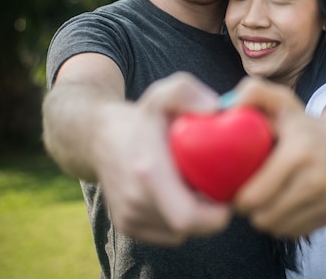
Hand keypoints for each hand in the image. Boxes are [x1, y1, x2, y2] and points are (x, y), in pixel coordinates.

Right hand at [92, 72, 231, 244]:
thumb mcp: (163, 94)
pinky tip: (178, 195)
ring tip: (196, 187)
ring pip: (177, 233)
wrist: (97, 137)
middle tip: (220, 192)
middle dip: (211, 216)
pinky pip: (165, 234)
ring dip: (194, 217)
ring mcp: (128, 217)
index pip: (188, 217)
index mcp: (148, 172)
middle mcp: (135, 200)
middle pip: (188, 228)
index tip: (229, 195)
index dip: (216, 215)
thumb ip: (187, 92)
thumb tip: (214, 108)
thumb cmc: (141, 116)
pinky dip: (177, 221)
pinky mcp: (126, 225)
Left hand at [229, 77, 325, 237]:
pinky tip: (282, 204)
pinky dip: (284, 223)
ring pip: (278, 228)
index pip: (254, 196)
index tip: (233, 187)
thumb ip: (254, 92)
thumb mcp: (281, 101)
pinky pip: (295, 232)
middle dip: (249, 210)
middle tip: (245, 196)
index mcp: (298, 152)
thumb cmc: (303, 123)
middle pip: (263, 217)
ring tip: (263, 199)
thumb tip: (227, 106)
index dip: (236, 198)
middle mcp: (318, 178)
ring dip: (266, 218)